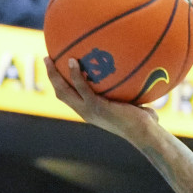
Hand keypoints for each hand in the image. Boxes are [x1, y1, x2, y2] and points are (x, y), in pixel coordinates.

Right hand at [44, 57, 158, 139]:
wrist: (145, 133)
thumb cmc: (144, 121)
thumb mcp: (133, 104)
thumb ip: (130, 93)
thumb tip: (140, 75)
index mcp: (90, 111)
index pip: (69, 97)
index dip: (61, 84)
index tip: (57, 69)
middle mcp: (85, 112)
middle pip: (60, 93)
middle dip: (51, 76)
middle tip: (47, 59)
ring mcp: (89, 110)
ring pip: (64, 91)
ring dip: (54, 75)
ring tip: (50, 58)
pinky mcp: (96, 107)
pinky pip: (82, 88)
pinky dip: (75, 75)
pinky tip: (73, 61)